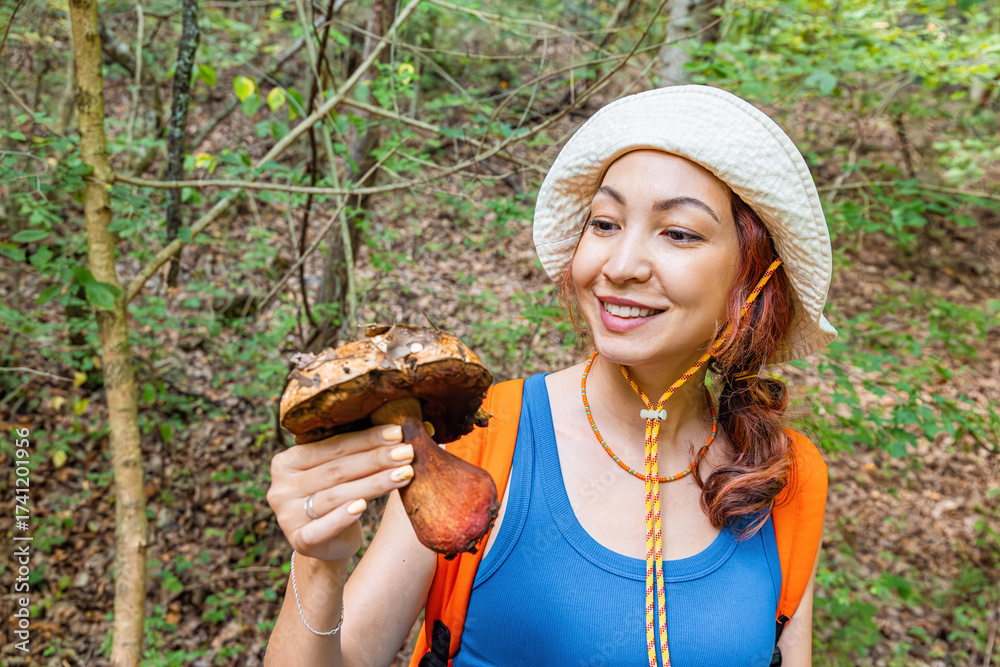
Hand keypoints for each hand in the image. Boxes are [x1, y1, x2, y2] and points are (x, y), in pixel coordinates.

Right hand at [266, 424, 414, 562]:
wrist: (329, 544)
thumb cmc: (338, 496)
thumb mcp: (337, 472)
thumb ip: (352, 451)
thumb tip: (396, 430)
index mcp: (285, 462)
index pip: (332, 447)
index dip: (366, 439)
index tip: (397, 433)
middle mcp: (281, 487)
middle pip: (336, 470)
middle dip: (375, 459)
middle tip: (407, 452)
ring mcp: (287, 516)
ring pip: (336, 495)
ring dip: (373, 483)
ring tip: (404, 474)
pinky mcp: (299, 540)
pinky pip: (322, 528)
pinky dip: (342, 517)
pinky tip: (363, 506)